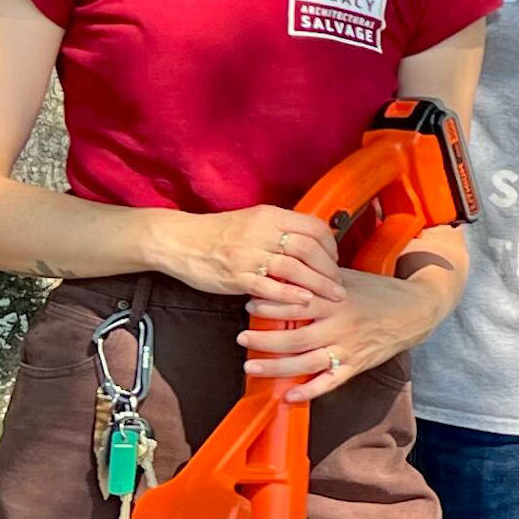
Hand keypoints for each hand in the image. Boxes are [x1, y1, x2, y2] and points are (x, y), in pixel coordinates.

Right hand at [163, 205, 344, 307]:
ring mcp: (248, 255)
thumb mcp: (252, 221)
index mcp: (269, 216)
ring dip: (319, 285)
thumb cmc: (218, 233)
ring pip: (294, 268)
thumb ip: (279, 228)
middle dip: (330, 269)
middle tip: (339, 284)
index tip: (335, 260)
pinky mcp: (236, 276)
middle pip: (308, 249)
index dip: (330, 245)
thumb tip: (310, 241)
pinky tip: (305, 302)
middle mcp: (261, 232)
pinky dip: (291, 295)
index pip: (312, 227)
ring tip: (333, 297)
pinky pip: (270, 287)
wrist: (179, 241)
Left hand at [241, 264, 440, 402]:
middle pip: (296, 337)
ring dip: (276, 367)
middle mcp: (340, 326)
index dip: (272, 305)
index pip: (298, 303)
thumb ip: (319, 278)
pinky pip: (329, 383)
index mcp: (336, 300)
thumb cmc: (379, 292)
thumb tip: (286, 270)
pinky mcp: (355, 366)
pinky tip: (288, 397)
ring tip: (251, 366)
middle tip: (242, 337)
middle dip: (265, 340)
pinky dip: (308, 392)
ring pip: (306, 363)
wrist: (415, 311)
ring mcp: (347, 349)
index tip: (250, 304)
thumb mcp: (348, 278)